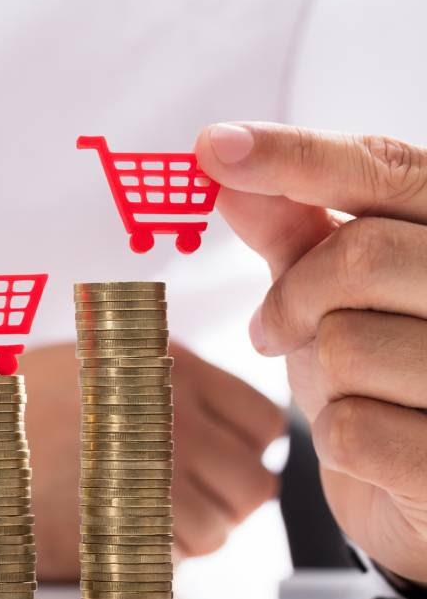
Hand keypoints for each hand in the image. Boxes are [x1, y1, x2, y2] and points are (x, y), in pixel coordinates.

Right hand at [0, 343, 281, 579]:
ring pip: (222, 530)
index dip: (244, 449)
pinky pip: (176, 562)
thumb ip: (159, 383)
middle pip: (253, 483)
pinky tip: (107, 535)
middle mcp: (169, 420)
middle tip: (175, 500)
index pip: (263, 424)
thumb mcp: (85, 361)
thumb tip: (224, 425)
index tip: (217, 461)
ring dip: (188, 534)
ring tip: (130, 517)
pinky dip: (152, 560)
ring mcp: (148, 479)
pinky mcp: (122, 535)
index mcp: (163, 369)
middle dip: (223, 498)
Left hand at [195, 122, 426, 581]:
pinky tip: (373, 449)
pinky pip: (353, 429)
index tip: (210, 148)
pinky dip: (337, 442)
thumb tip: (222, 161)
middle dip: (292, 301)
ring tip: (350, 395)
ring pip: (346, 345)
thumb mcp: (337, 297)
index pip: (386, 169)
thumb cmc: (389, 384)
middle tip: (277, 332)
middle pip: (358, 258)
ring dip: (318, 378)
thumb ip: (294, 230)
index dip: (295, 156)